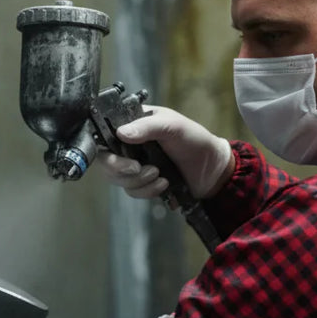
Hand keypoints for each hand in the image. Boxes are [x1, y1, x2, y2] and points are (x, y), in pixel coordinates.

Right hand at [96, 106, 233, 198]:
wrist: (212, 169)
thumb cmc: (194, 140)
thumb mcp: (172, 126)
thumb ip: (147, 127)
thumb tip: (120, 133)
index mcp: (133, 125)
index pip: (104, 135)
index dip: (104, 149)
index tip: (117, 155)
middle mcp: (129, 145)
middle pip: (106, 162)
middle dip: (121, 169)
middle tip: (138, 168)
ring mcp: (134, 165)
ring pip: (117, 180)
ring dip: (138, 182)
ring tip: (160, 175)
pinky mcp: (141, 183)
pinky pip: (132, 192)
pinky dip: (147, 191)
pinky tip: (164, 184)